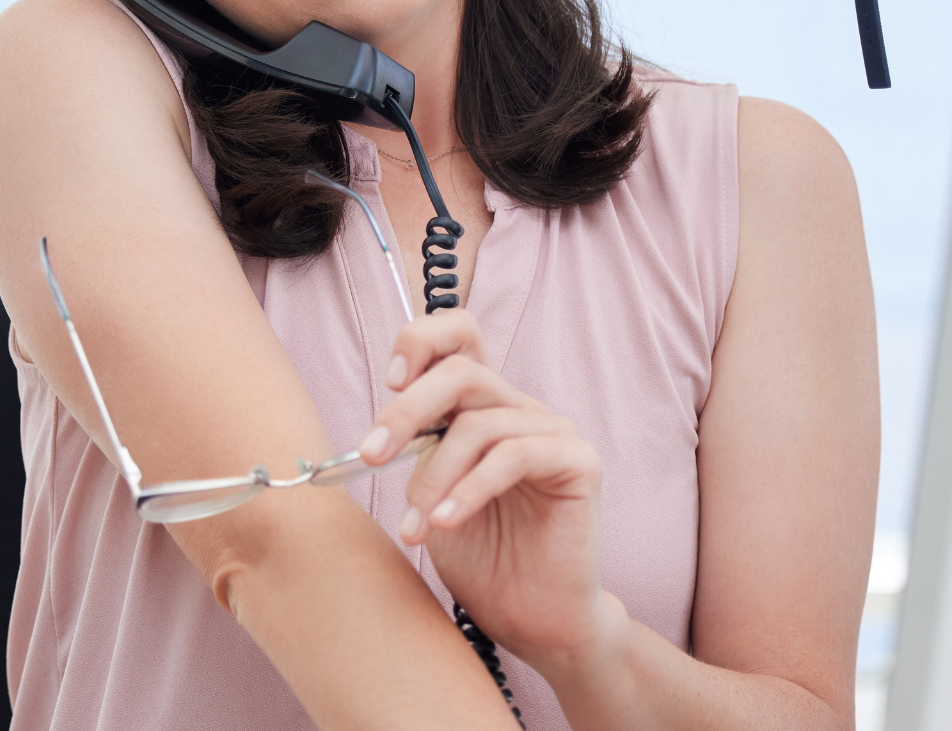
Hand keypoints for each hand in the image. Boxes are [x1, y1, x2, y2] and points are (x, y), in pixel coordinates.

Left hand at [359, 309, 612, 666]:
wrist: (529, 617)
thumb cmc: (480, 555)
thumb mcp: (429, 491)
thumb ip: (414, 448)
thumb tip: (375, 431)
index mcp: (483, 404)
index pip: (460, 334)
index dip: (421, 342)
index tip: (388, 383)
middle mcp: (518, 407)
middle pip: (461, 373)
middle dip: (406, 412)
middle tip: (373, 455)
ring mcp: (553, 431)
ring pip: (480, 424)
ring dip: (435, 475)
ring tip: (416, 524)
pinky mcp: (578, 462)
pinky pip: (514, 456)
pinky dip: (470, 489)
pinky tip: (445, 521)